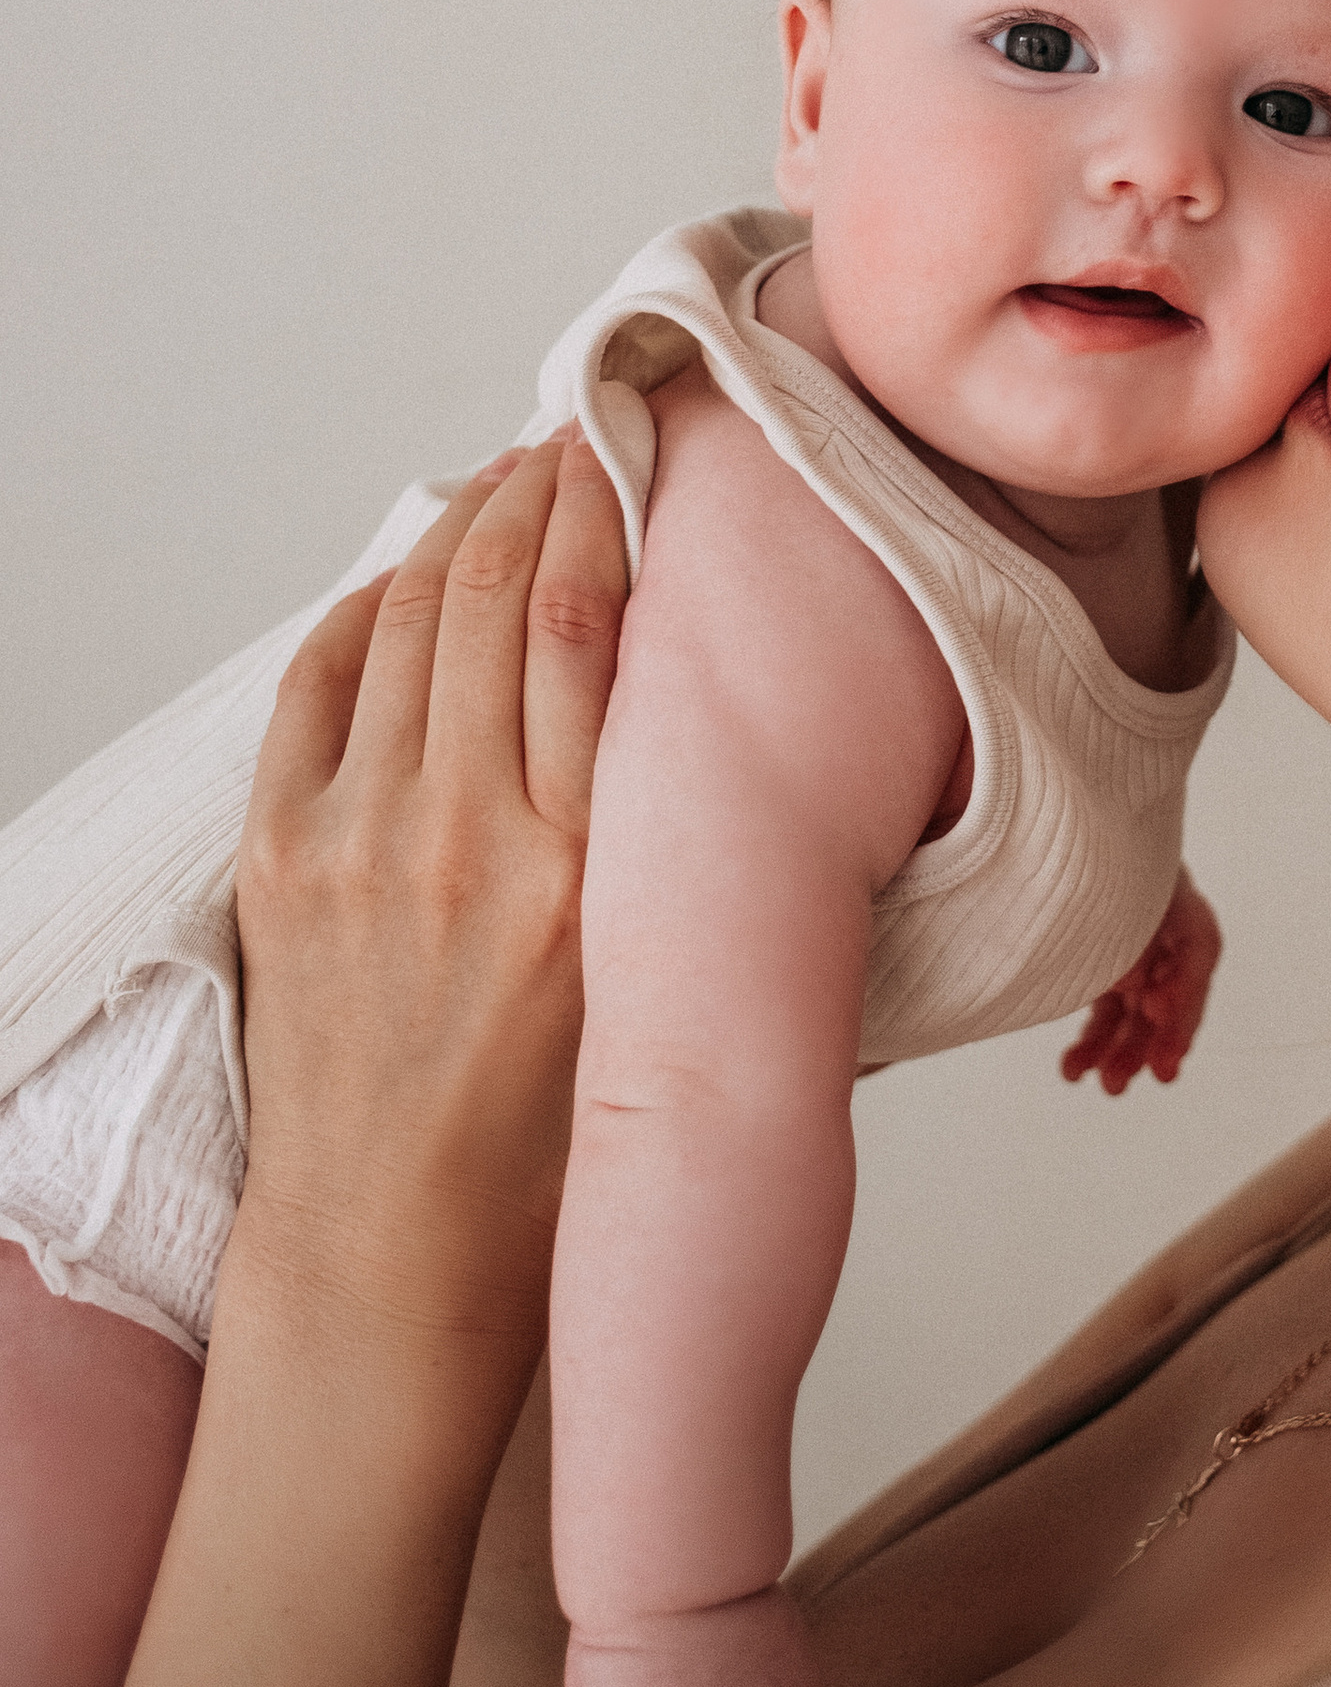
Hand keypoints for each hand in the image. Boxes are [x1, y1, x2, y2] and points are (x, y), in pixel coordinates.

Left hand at [228, 438, 625, 1361]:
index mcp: (583, 866)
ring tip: (500, 486)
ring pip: (410, 615)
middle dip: (535, 486)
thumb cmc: (543, 1131)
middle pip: (496, 589)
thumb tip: (691, 687)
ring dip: (458, 525)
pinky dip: (366, 608)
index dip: (602, 507)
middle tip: (570, 440)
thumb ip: (660, 828)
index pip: (587, 620)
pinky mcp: (282, 856)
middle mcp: (469, 835)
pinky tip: (407, 582)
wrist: (396, 1246)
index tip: (626, 451)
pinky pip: (321, 681)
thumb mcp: (648, 966)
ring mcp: (361, 839)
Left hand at [1059, 864, 1222, 1093]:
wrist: (1084, 837)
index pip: (1196, 955)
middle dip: (1164, 1039)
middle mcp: (1168, 945)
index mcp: (1186, 911)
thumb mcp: (1124, 878)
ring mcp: (1140, 965)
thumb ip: (1130, 924)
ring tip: (1110, 1086)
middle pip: (1173, 998)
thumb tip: (1129, 983)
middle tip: (1159, 1074)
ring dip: (1126, 1055)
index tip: (1157, 1008)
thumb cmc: (1109, 852)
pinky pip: (1107, 1020)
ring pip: (1138, 1020)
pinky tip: (1073, 1070)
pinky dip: (1092, 1047)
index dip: (1183, 987)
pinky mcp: (1110, 980)